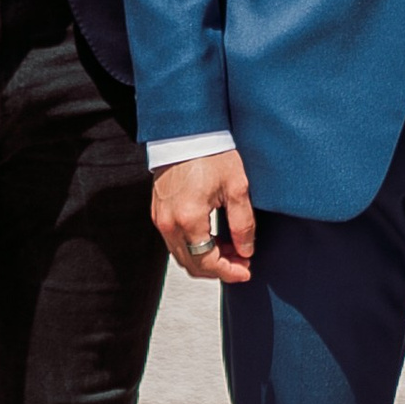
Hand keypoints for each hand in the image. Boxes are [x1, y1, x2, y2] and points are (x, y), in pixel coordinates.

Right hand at [152, 148, 255, 285]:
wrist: (187, 131)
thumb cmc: (212, 153)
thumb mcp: (237, 188)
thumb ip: (243, 224)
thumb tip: (246, 251)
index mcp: (189, 219)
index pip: (207, 262)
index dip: (229, 272)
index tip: (246, 271)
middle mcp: (169, 223)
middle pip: (192, 264)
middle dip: (218, 269)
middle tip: (241, 262)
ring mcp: (160, 218)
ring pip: (182, 255)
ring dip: (205, 259)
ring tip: (231, 250)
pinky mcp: (158, 211)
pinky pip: (174, 241)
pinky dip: (194, 246)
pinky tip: (213, 238)